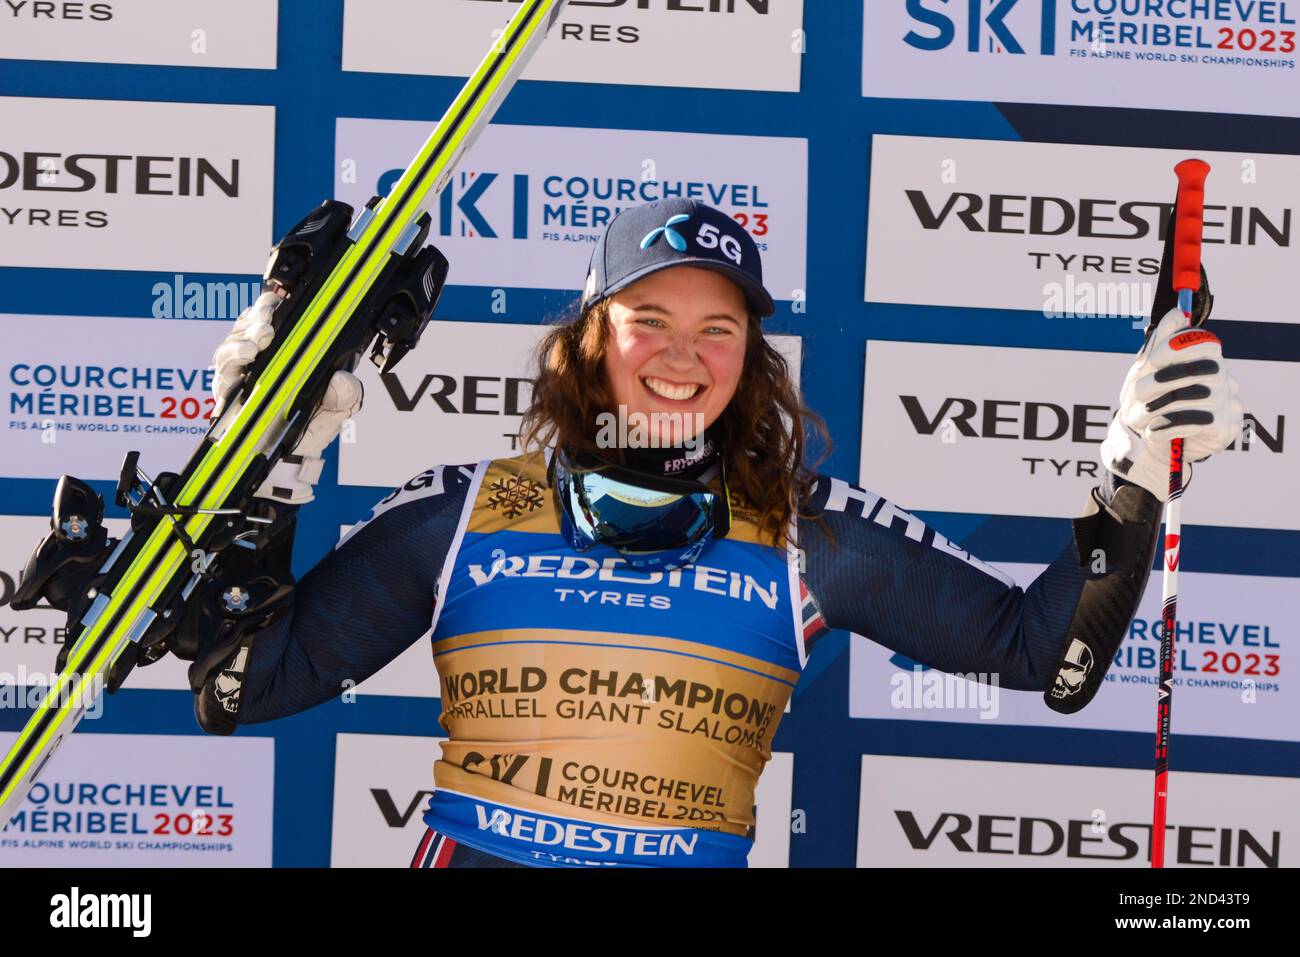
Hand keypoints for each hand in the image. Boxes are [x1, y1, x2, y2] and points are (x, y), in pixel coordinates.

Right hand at [211, 290, 362, 504]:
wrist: (291, 465)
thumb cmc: (309, 430)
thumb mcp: (337, 411)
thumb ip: (346, 395)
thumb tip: (343, 379)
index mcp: (286, 356)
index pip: (275, 320)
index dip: (273, 304)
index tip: (281, 296)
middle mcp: (259, 361)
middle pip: (248, 325)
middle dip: (257, 316)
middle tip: (269, 320)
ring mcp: (240, 376)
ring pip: (231, 345)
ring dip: (242, 338)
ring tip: (257, 341)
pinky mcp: (226, 394)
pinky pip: (222, 372)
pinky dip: (233, 361)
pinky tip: (246, 356)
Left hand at [1100, 306, 1242, 500]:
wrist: (1150, 446)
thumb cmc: (1150, 404)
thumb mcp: (1147, 371)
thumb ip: (1161, 342)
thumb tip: (1177, 313)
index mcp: (1208, 361)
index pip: (1206, 343)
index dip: (1178, 348)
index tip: (1152, 360)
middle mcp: (1225, 380)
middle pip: (1197, 370)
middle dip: (1159, 382)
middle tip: (1137, 394)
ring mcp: (1229, 404)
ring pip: (1191, 397)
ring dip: (1156, 408)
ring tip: (1141, 417)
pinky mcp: (1225, 429)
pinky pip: (1192, 422)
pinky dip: (1164, 426)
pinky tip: (1153, 431)